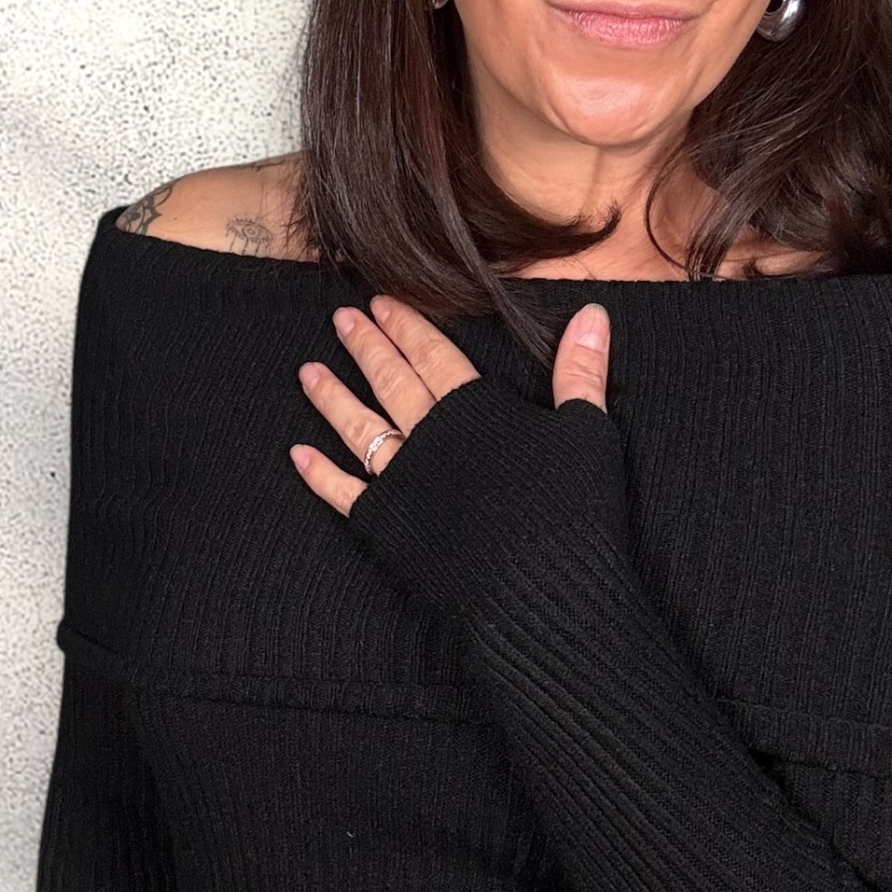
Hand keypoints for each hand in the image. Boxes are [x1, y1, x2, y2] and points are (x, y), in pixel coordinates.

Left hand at [289, 293, 612, 517]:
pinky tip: (298, 455)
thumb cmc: (572, 512)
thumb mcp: (586, 432)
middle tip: (340, 319)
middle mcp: (430, 437)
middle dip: (366, 348)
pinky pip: (346, 492)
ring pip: (360, 428)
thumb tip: (593, 313)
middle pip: (392, 382)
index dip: (408, 327)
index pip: (435, 356)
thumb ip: (581, 371)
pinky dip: (320, 474)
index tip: (381, 302)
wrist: (540, 590)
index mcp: (474, 410)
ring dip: (332, 399)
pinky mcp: (387, 522)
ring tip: (306, 371)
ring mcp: (403, 480)